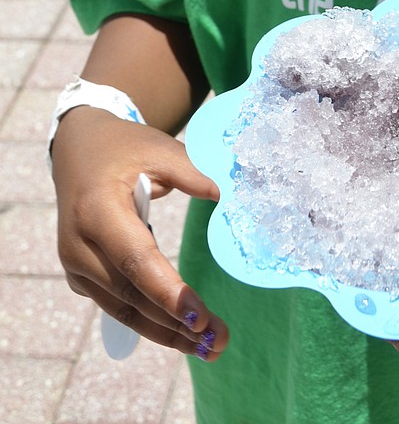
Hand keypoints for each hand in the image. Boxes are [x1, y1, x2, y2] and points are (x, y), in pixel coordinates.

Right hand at [52, 107, 228, 359]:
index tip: (200, 317)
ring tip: (210, 347)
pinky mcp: (81, 277)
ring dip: (166, 332)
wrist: (79, 150)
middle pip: (131, 295)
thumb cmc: (125, 148)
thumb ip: (191, 171)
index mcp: (97, 209)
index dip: (168, 291)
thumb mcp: (159, 148)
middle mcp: (80, 244)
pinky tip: (182, 334)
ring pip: (123, 309)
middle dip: (175, 323)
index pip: (135, 259)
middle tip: (220, 340)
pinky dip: (150, 321)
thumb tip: (225, 196)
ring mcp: (76, 265)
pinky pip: (118, 305)